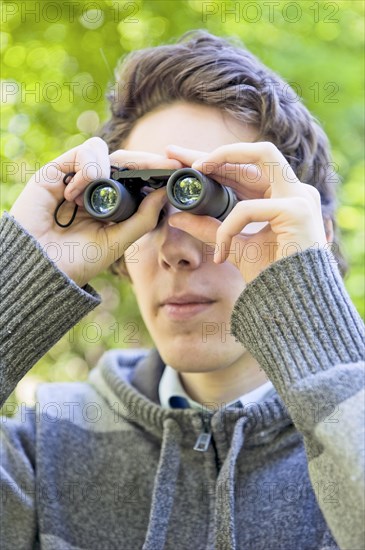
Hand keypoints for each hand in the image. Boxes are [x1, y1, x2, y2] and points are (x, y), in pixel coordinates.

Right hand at [10, 137, 182, 286]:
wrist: (40, 268)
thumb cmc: (77, 261)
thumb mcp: (117, 242)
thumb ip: (142, 219)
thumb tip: (165, 193)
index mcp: (112, 204)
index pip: (137, 178)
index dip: (156, 170)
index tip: (178, 169)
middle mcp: (96, 188)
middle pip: (125, 161)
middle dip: (147, 161)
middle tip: (166, 165)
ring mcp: (77, 178)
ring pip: (105, 151)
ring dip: (112, 167)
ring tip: (100, 192)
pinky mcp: (57, 171)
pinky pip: (83, 153)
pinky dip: (87, 169)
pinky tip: (76, 194)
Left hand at [166, 142, 327, 283]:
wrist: (293, 306)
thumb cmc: (271, 276)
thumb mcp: (233, 245)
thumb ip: (209, 228)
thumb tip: (176, 216)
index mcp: (282, 197)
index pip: (247, 170)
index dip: (216, 161)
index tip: (182, 161)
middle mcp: (294, 190)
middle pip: (254, 153)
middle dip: (214, 150)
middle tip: (177, 154)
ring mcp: (300, 197)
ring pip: (262, 155)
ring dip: (225, 157)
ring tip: (194, 170)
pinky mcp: (297, 210)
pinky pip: (247, 209)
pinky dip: (228, 228)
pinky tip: (222, 253)